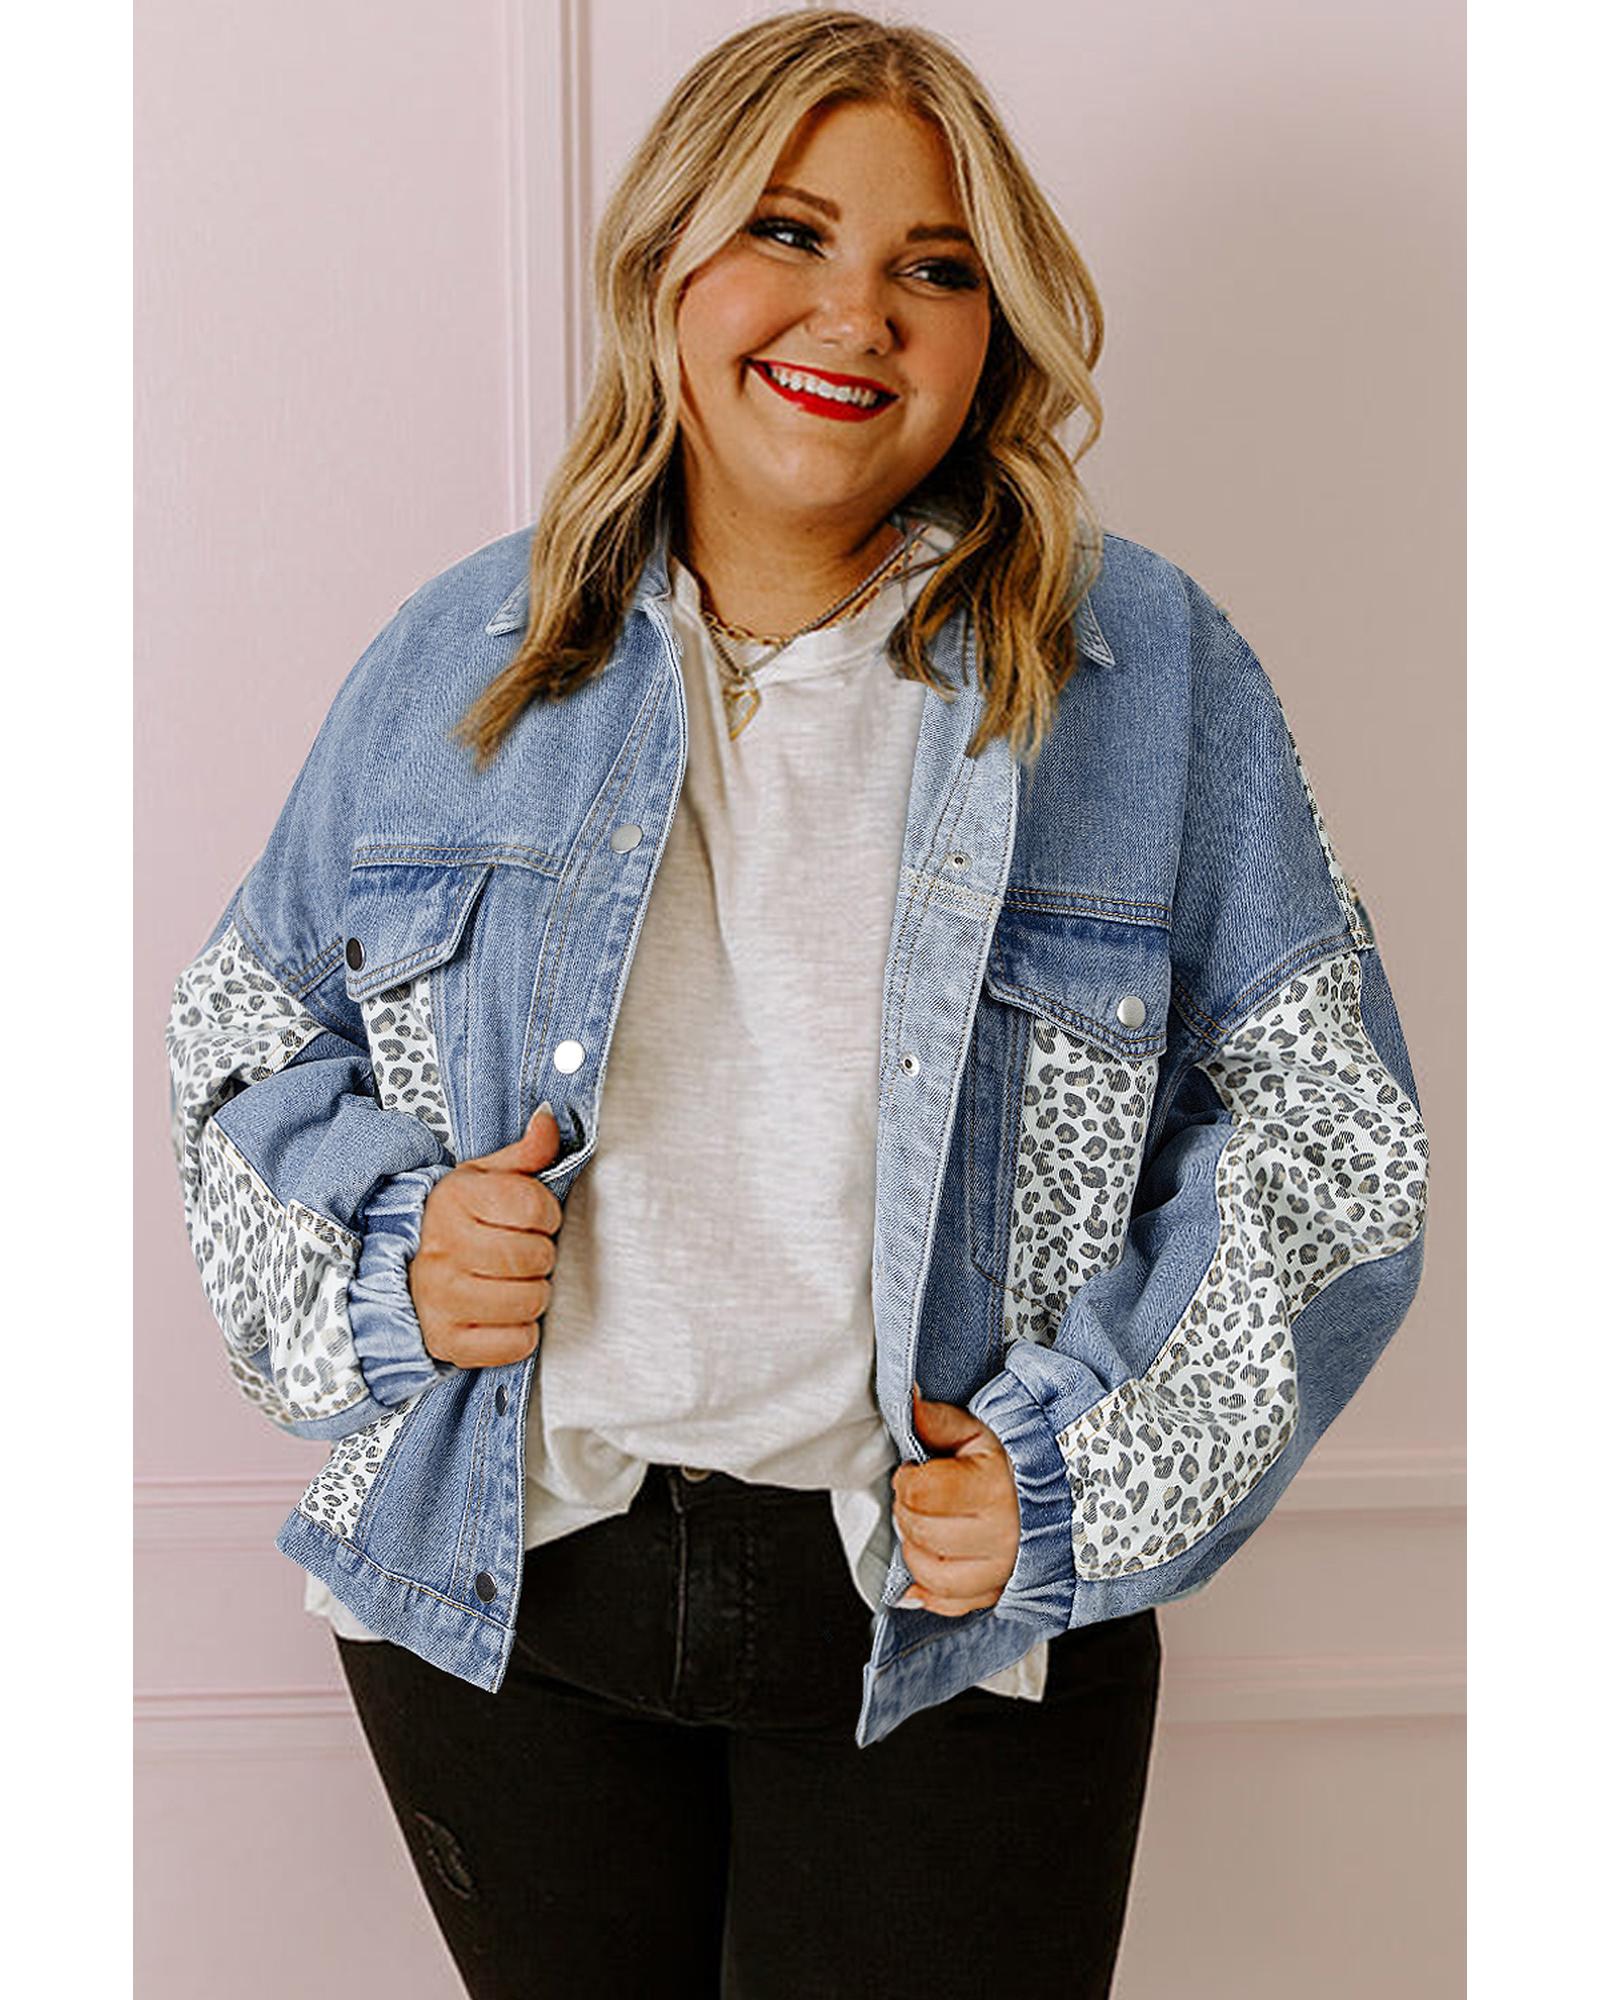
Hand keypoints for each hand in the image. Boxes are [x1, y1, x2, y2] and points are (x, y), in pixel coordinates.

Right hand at [410, 1105, 564, 1367]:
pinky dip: (521, 1332)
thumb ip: (526, 1153)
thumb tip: (549, 1119)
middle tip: (524, 1253)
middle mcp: (442, 1249)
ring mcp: (441, 1300)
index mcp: (454, 1201)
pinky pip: (516, 1343)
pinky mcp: (447, 1342)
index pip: (534, 1205)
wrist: (399, 1271)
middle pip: (535, 1257)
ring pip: (530, 1301)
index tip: (537, 1219)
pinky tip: (503, 1314)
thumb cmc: (456, 1221)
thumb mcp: (484, 1178)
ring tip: (514, 1282)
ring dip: (533, 1293)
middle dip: (541, 1255)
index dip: (548, 1213)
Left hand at [891, 1384, 1020, 1615]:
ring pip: (930, 1575)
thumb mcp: (984, 1428)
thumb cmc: (1026, 1457)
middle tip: (918, 1493)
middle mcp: (1001, 1538)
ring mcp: (1003, 1571)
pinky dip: (929, 1588)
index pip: (920, 1493)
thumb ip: (939, 1420)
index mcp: (994, 1489)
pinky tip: (930, 1561)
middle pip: (920, 1532)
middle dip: (907, 1509)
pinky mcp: (1001, 1594)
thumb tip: (907, 1402)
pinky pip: (950, 1605)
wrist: (1075, 1490)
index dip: (907, 1479)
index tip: (915, 1470)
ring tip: (926, 1523)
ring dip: (915, 1548)